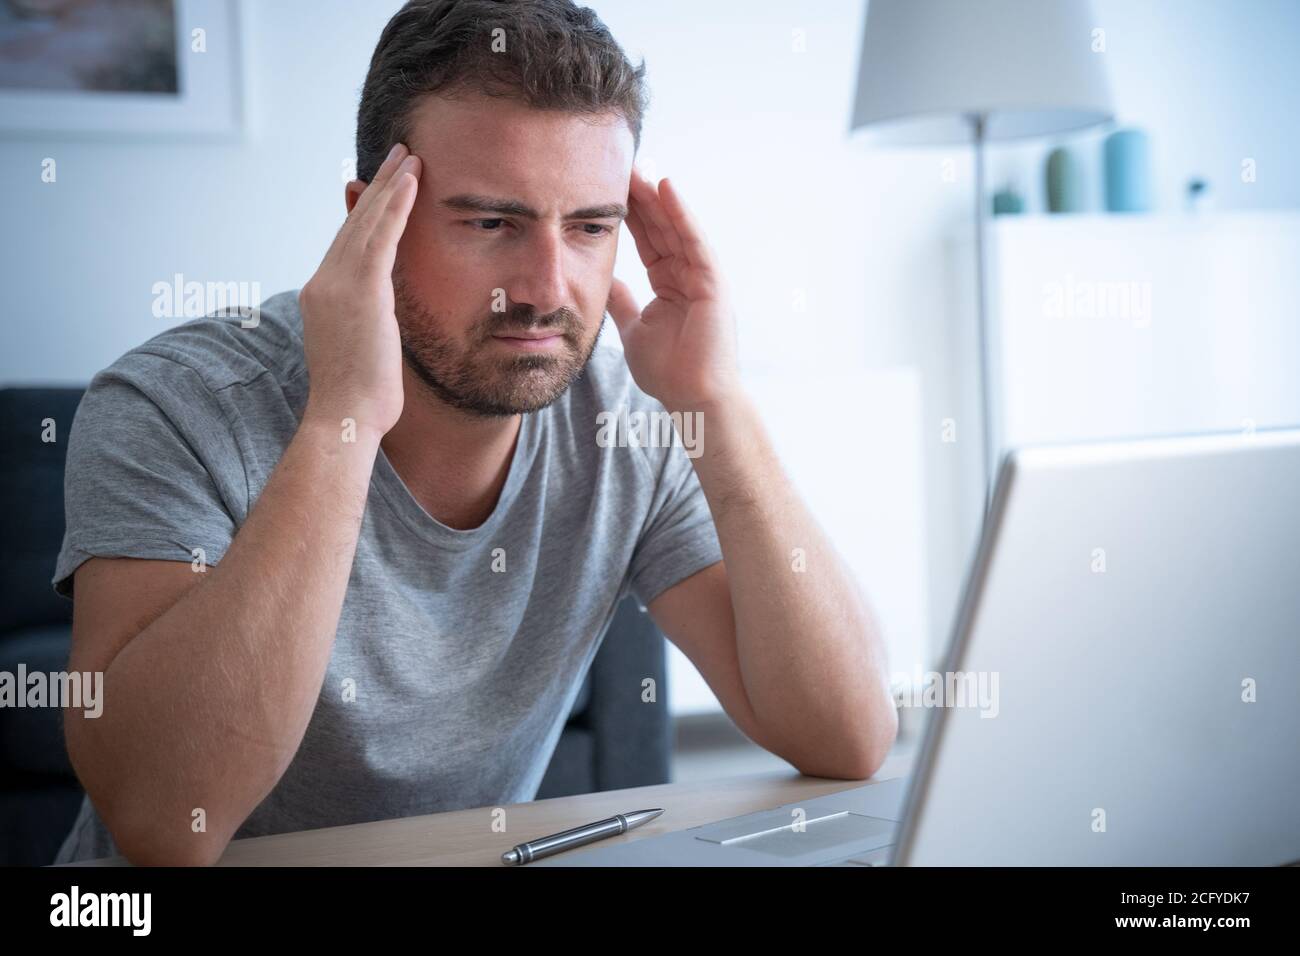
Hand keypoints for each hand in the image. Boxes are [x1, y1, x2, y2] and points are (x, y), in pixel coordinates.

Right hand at [298, 142, 420, 436]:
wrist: (345, 419)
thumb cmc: (360, 403)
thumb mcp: (365, 354)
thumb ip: (370, 327)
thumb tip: (383, 324)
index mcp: (323, 298)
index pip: (348, 245)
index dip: (367, 213)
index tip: (382, 188)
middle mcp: (324, 283)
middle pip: (355, 224)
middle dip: (379, 188)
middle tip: (399, 155)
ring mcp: (338, 284)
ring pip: (369, 222)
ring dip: (392, 185)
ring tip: (411, 157)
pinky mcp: (361, 289)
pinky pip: (382, 235)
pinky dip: (398, 204)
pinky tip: (412, 180)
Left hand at [607, 166, 740, 411]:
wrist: (691, 398)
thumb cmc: (668, 372)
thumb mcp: (633, 329)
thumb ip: (622, 302)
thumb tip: (605, 281)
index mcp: (670, 285)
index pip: (648, 241)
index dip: (630, 216)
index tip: (608, 189)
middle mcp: (688, 275)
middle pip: (662, 228)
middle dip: (643, 197)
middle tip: (622, 164)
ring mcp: (702, 277)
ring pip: (678, 228)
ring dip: (659, 197)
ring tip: (640, 167)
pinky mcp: (714, 282)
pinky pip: (695, 241)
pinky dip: (682, 215)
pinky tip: (667, 189)